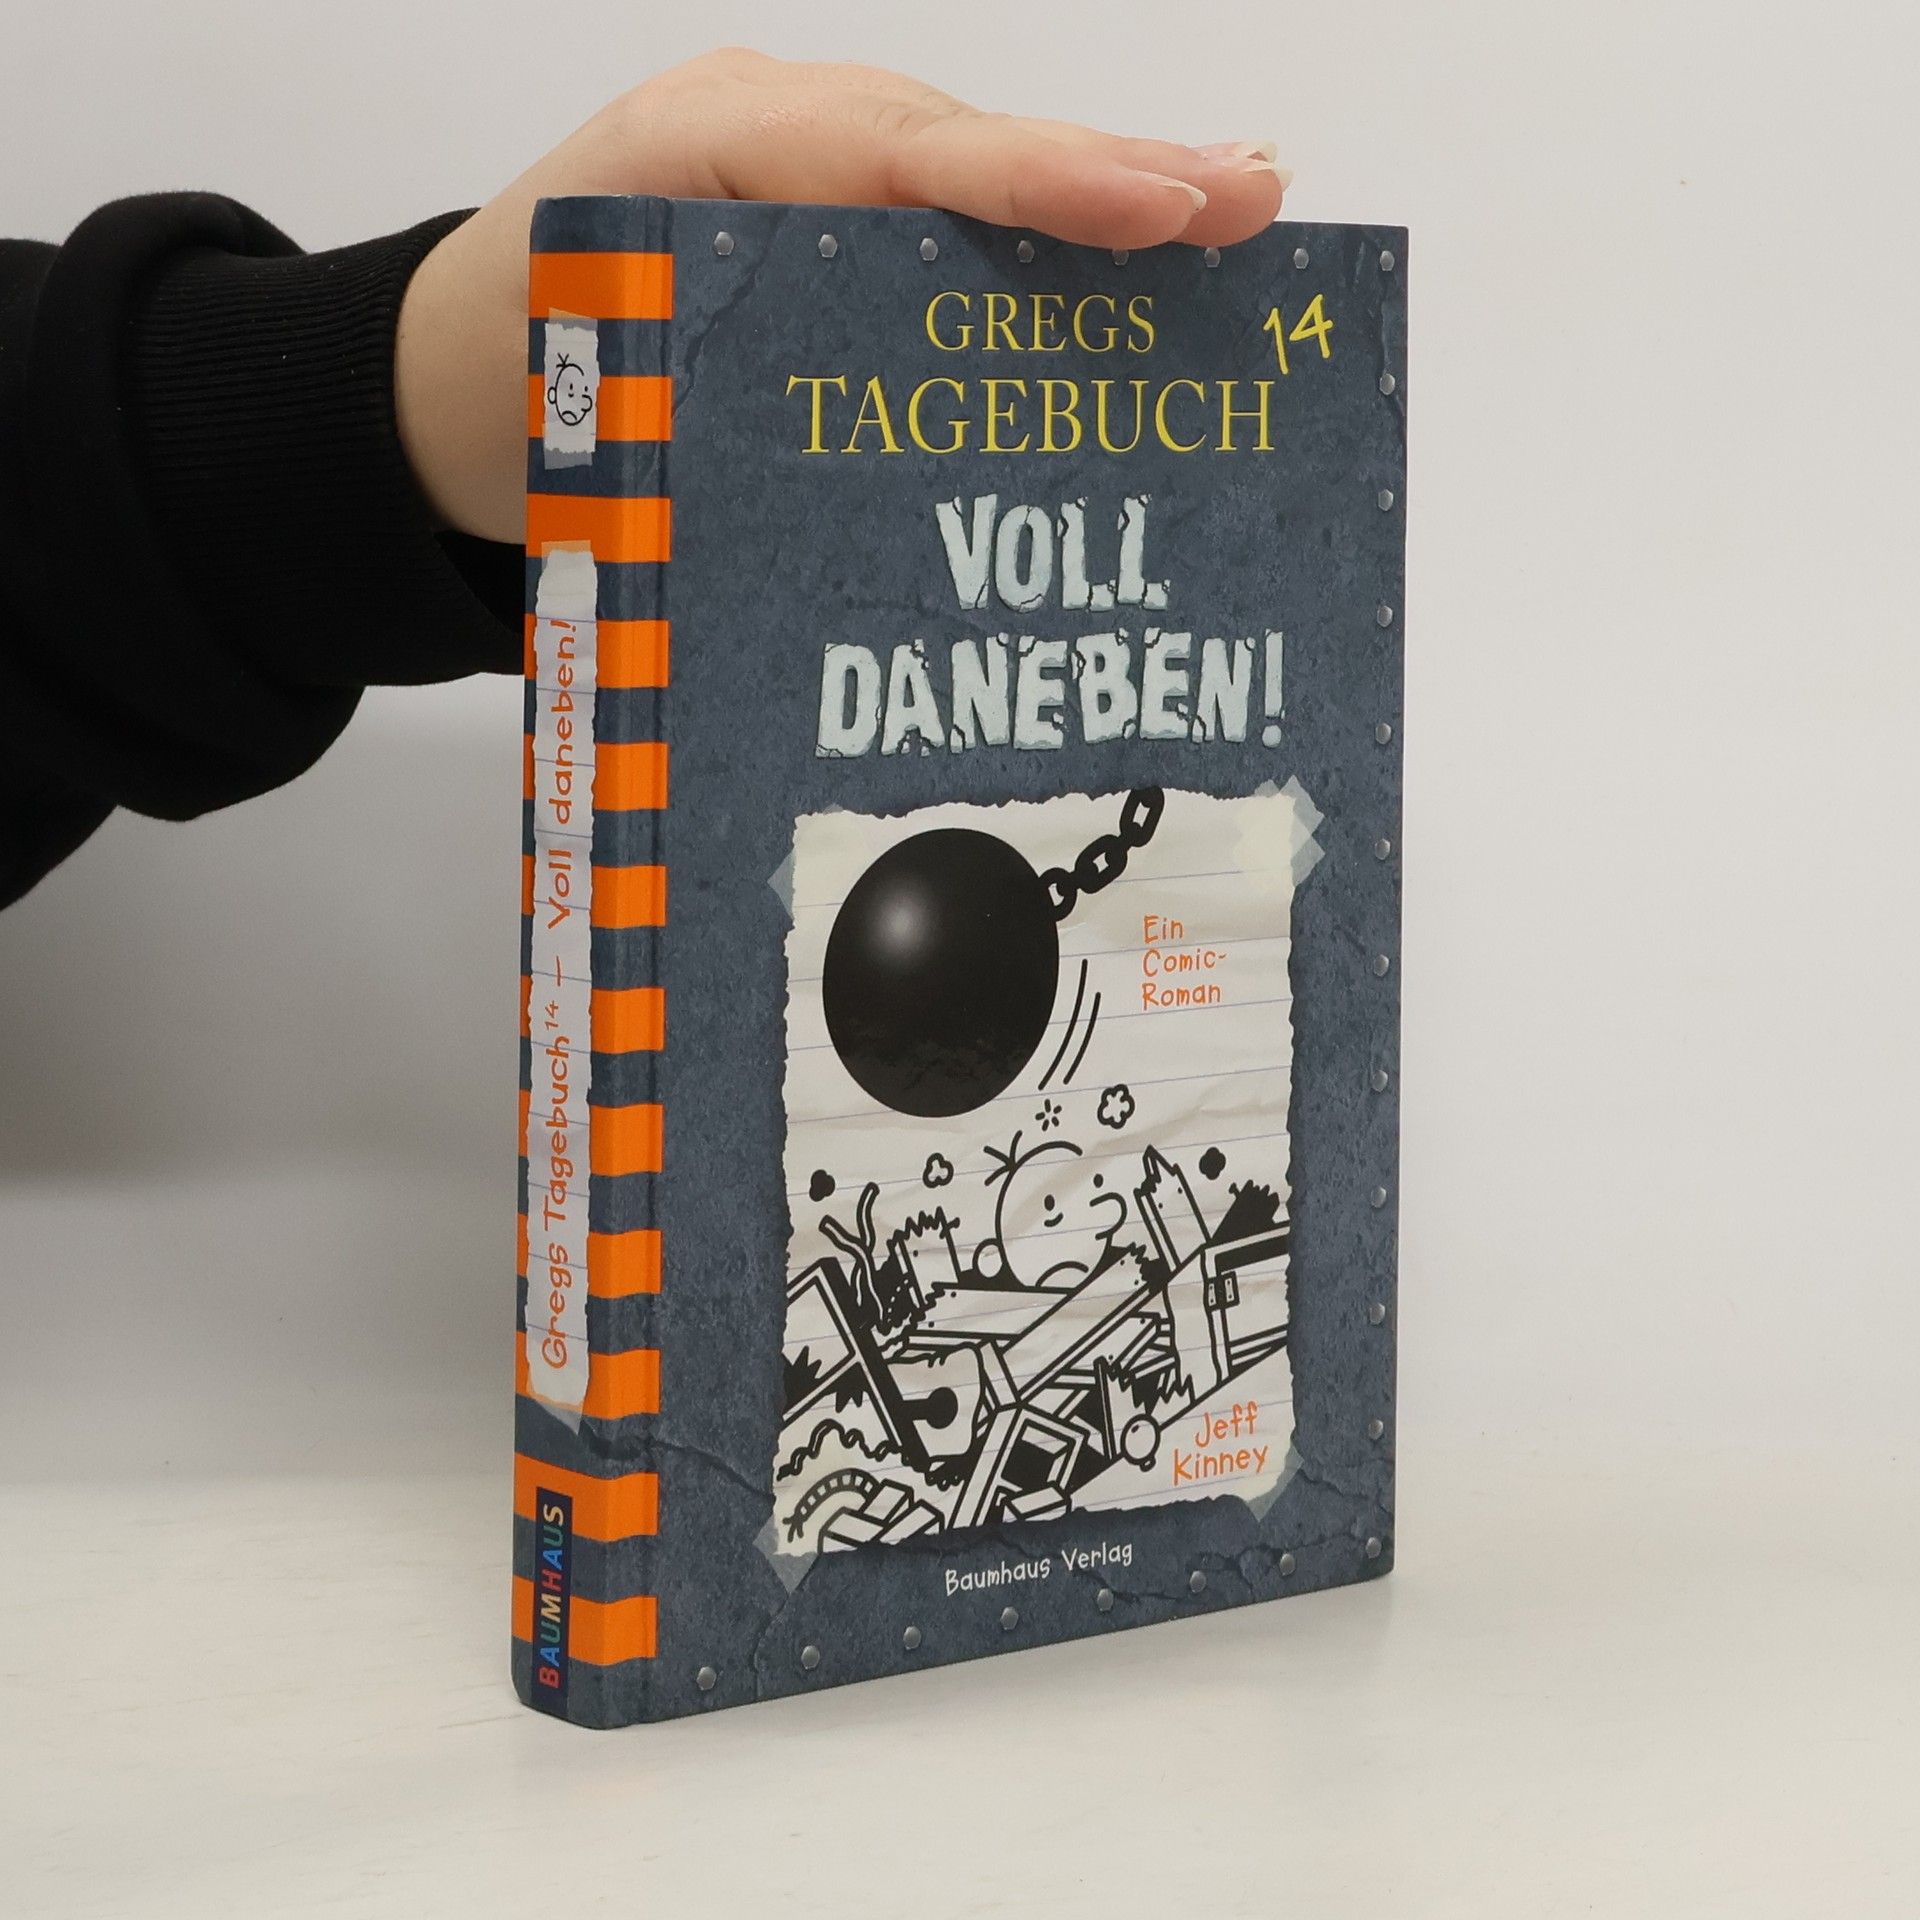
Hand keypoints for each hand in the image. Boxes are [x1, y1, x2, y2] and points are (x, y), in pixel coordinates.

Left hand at [395, 50, 1288, 543]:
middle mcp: (785, 150)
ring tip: (1235, 217)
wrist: (444, 386)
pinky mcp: (831, 247)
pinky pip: (950, 236)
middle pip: (971, 150)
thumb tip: (897, 497)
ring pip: (977, 188)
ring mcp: (814, 191)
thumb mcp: (597, 397)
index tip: (1161, 208)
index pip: (902, 156)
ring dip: (1108, 205)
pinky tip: (1144, 266)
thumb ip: (720, 405)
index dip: (1039, 184)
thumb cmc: (517, 382)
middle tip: (1253, 198)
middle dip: (1114, 173)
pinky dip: (1051, 250)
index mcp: (717, 151)